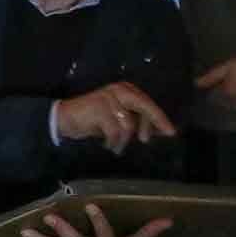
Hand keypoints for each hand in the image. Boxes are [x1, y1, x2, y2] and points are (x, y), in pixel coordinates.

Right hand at [54, 81, 176, 153]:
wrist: (65, 119)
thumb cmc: (94, 120)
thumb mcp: (117, 120)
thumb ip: (135, 121)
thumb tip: (157, 131)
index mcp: (126, 90)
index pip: (147, 103)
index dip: (159, 118)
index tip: (170, 132)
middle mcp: (119, 90)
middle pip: (144, 106)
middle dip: (154, 123)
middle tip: (152, 139)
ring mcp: (109, 98)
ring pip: (128, 124)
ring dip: (123, 140)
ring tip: (116, 146)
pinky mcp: (99, 108)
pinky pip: (115, 130)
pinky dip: (113, 141)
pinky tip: (107, 144)